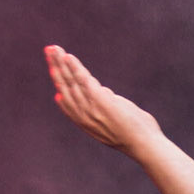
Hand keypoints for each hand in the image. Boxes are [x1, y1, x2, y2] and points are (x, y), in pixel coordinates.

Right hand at [44, 46, 160, 155]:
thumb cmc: (136, 134)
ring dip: (60, 62)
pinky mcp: (100, 101)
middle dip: (55, 67)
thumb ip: (106, 107)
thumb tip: (104, 91)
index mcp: (85, 123)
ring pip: (70, 81)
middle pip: (64, 87)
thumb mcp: (115, 121)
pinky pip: (83, 80)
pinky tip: (67, 56)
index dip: (59, 86)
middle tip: (49, 50)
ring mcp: (90, 109)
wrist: (144, 145)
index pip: (66, 102)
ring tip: (53, 48)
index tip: (54, 72)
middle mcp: (83, 116)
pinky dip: (74, 67)